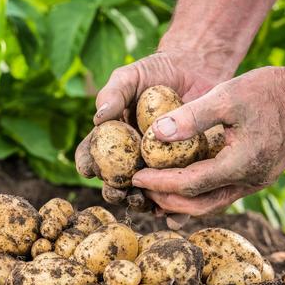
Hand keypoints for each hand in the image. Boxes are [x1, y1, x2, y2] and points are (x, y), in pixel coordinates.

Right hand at [75, 50, 223, 214]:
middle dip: (115, 193)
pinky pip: (177, 194)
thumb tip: (99, 118)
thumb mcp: (130, 76)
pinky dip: (175, 209)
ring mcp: (157, 167)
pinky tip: (175, 215)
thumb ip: (113, 94)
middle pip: (116, 183)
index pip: (91, 156)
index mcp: (111, 140)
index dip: (87, 165)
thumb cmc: (155, 71)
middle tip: (120, 192)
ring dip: (142, 204)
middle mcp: (130, 158)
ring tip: (146, 202)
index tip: (90, 169)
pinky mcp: (184, 170)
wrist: (196, 69)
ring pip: (145, 194)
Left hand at [132, 65, 284, 214]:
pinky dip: (197, 194)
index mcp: (242, 164)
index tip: (135, 176)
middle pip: (198, 204)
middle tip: (140, 187)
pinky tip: (180, 186)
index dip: (159, 183)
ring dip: (181, 201)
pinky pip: (221, 194)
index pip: (190, 184)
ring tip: (154, 190)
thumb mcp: (228, 95)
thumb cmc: (270, 90)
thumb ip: (192, 116)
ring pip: (211, 204)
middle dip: (166, 199)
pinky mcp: (257, 177)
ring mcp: (255, 182)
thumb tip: (155, 134)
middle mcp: (250, 181)